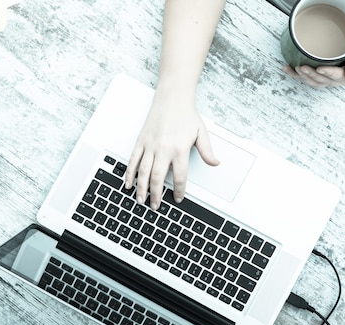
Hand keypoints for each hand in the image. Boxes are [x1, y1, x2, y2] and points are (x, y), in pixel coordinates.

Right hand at [125, 94, 218, 209]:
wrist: (172, 98)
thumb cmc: (186, 114)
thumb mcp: (201, 132)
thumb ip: (207, 150)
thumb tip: (215, 163)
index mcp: (179, 149)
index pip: (179, 176)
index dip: (178, 190)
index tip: (177, 198)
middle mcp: (163, 149)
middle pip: (158, 178)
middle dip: (156, 195)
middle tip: (155, 206)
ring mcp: (150, 146)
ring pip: (143, 172)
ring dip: (141, 188)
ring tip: (140, 200)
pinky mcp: (141, 141)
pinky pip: (133, 160)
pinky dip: (130, 173)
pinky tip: (129, 183)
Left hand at [282, 25, 344, 87]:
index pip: (342, 76)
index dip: (330, 73)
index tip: (320, 69)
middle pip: (327, 81)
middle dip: (313, 75)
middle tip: (302, 67)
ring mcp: (334, 79)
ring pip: (317, 82)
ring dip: (304, 77)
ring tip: (295, 69)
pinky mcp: (324, 75)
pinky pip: (311, 78)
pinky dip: (298, 75)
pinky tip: (288, 69)